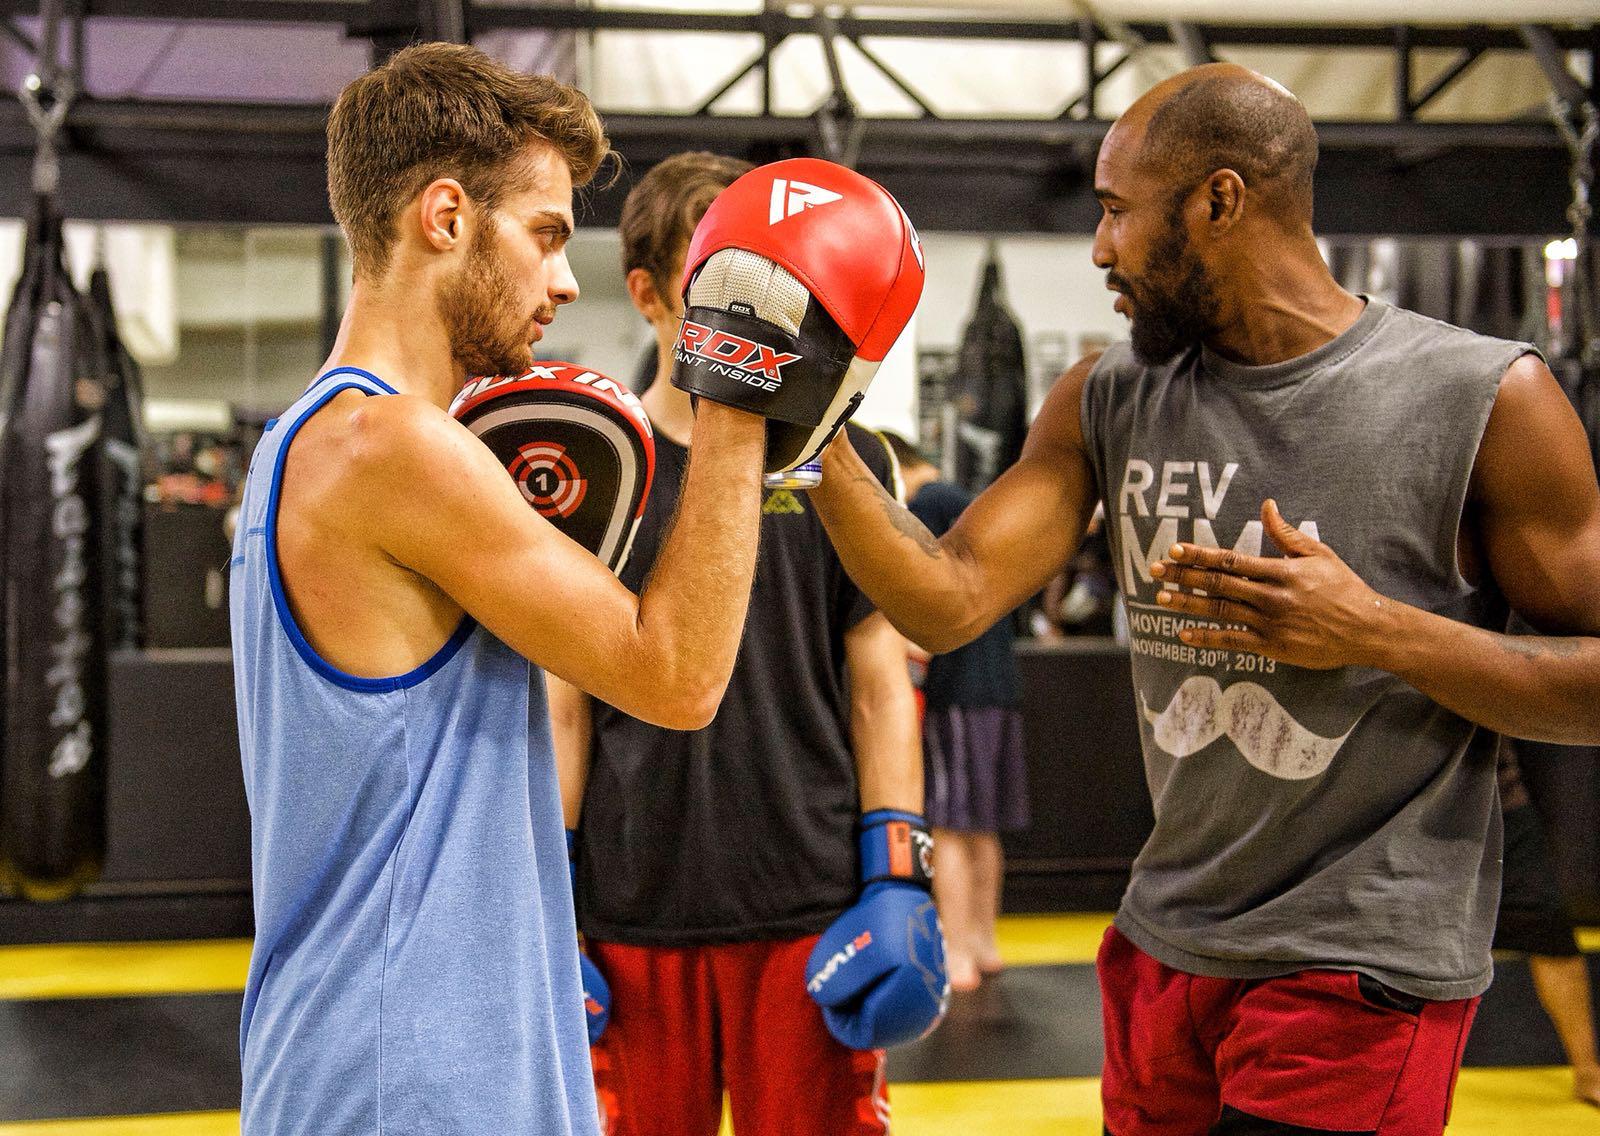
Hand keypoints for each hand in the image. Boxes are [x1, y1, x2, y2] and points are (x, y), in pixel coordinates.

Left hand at [1149, 499, 1394, 670]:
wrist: (1367, 628)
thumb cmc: (1343, 588)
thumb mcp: (1318, 554)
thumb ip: (1286, 533)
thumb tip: (1266, 505)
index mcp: (1280, 571)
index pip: (1231, 561)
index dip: (1200, 555)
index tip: (1175, 550)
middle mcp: (1271, 596)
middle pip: (1218, 585)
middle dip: (1183, 577)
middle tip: (1155, 571)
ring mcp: (1270, 623)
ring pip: (1220, 612)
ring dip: (1188, 605)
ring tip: (1161, 599)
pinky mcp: (1273, 646)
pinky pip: (1233, 641)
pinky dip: (1207, 638)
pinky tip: (1184, 633)